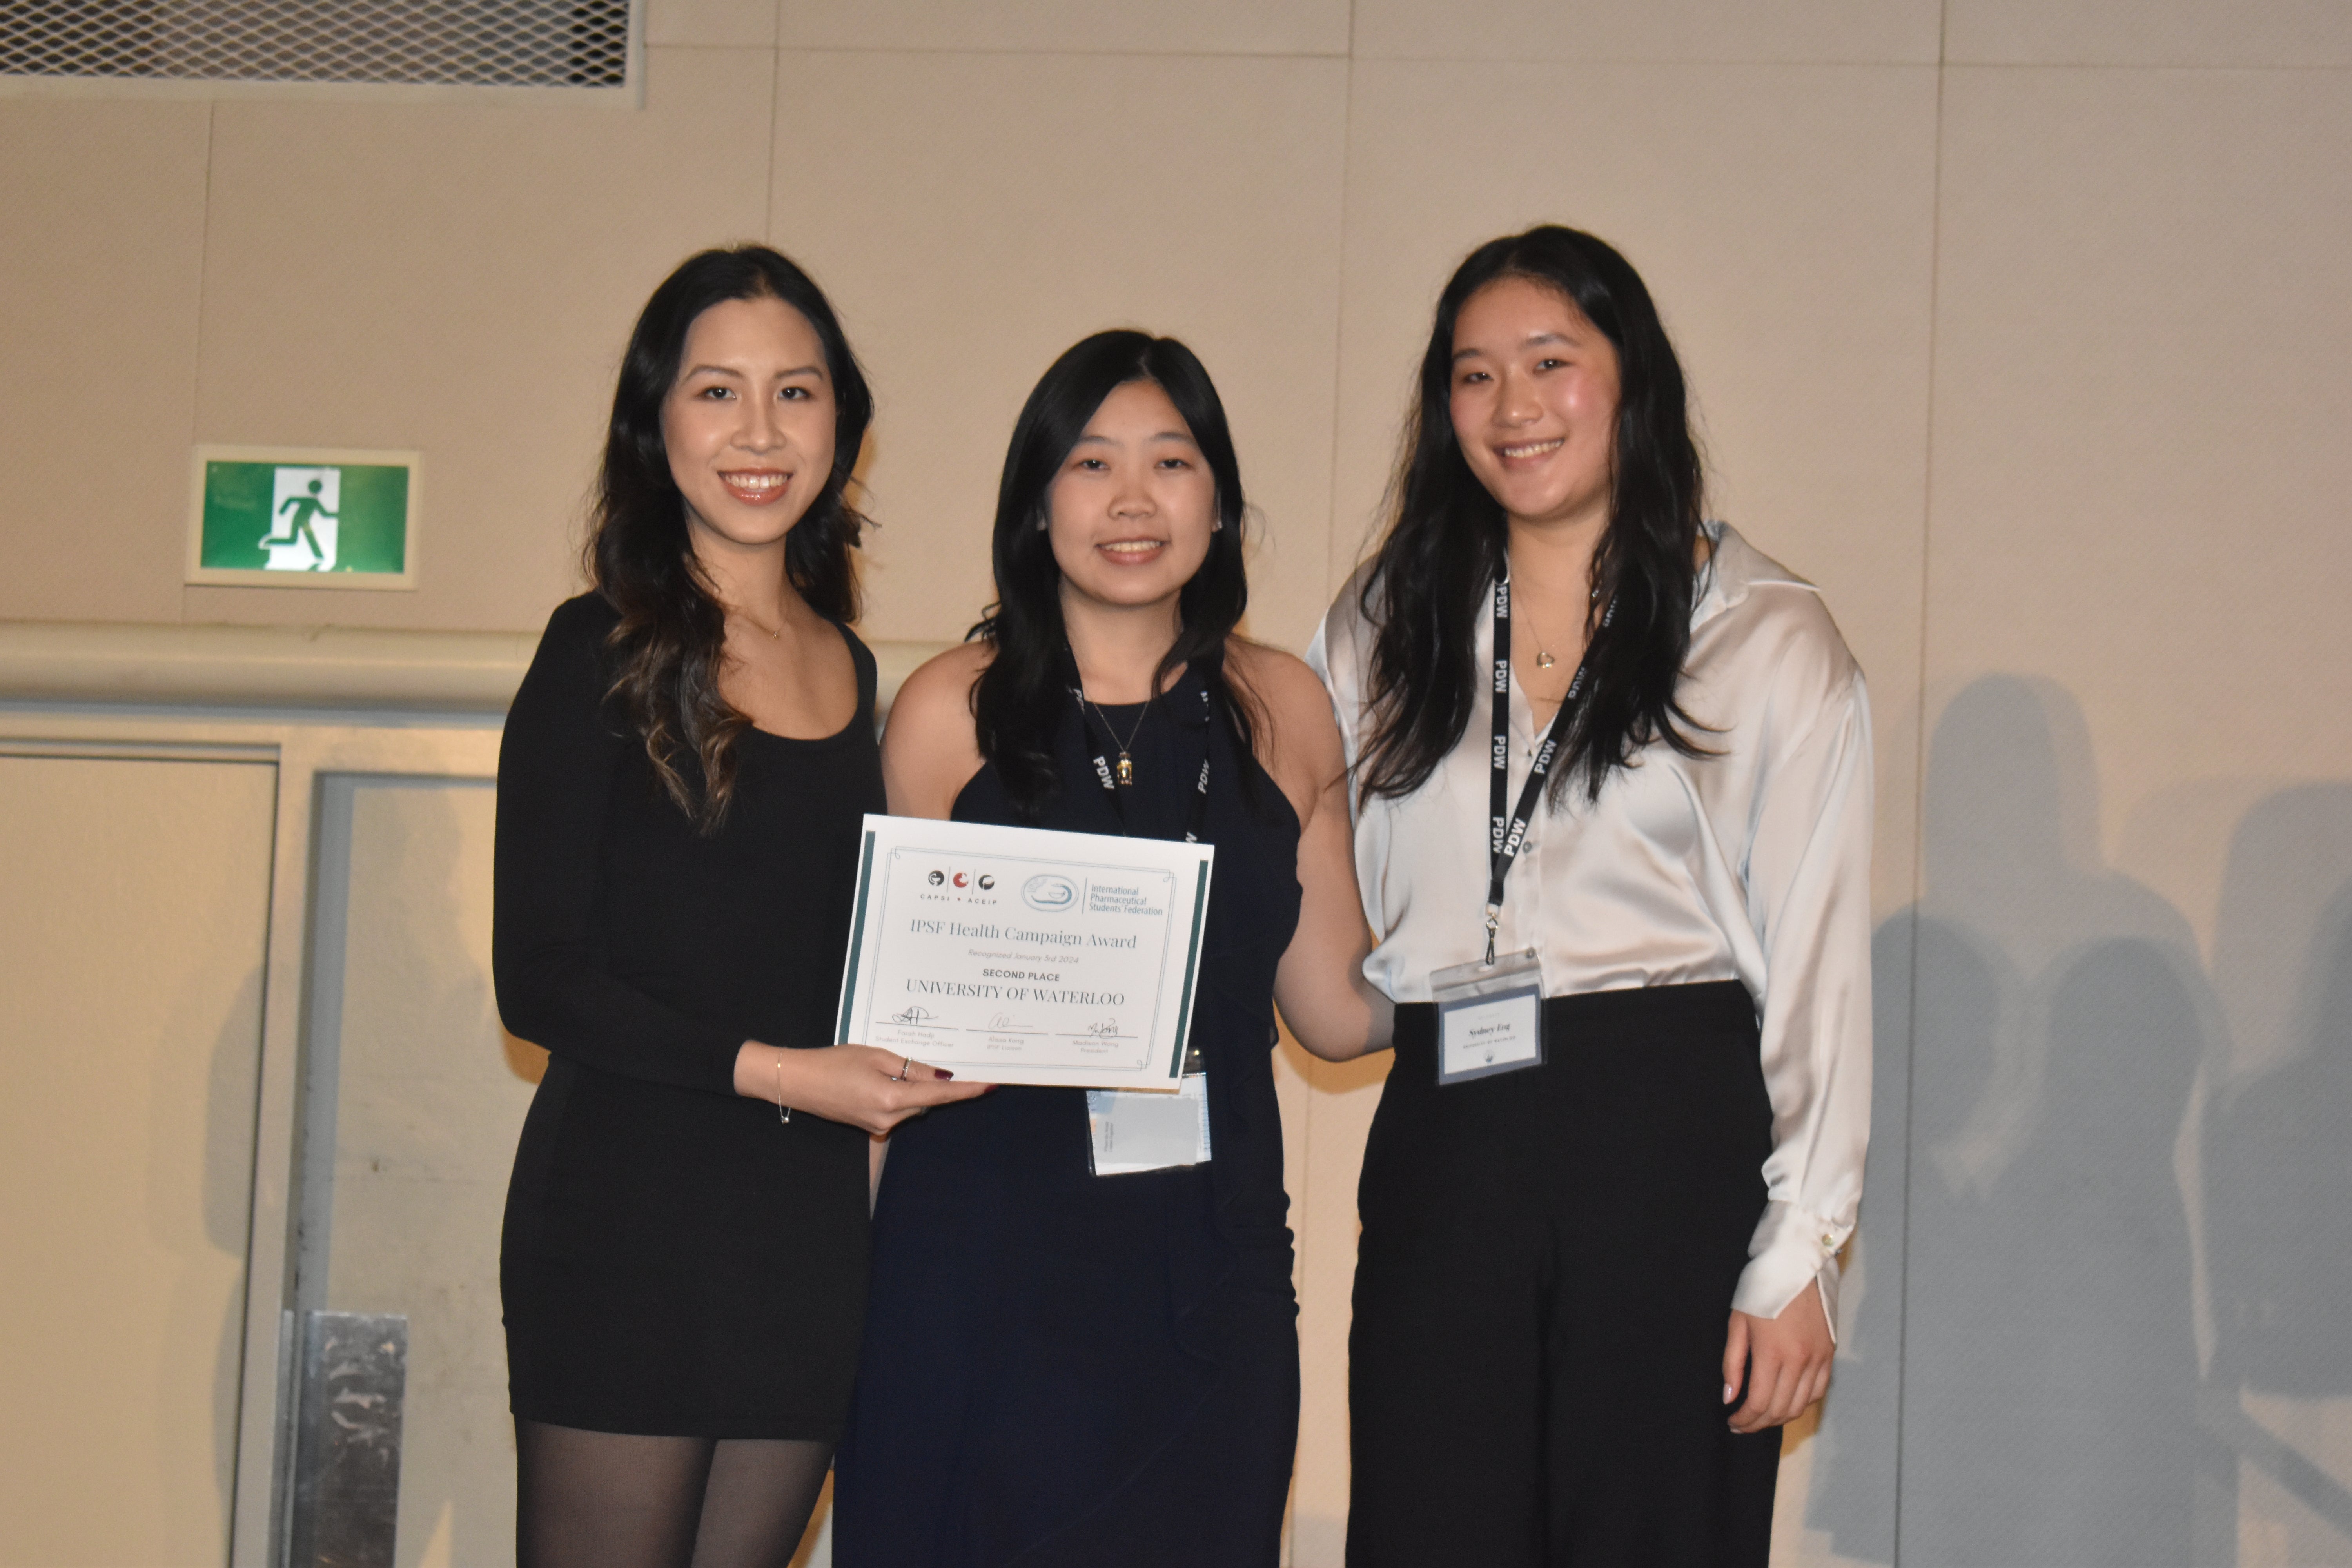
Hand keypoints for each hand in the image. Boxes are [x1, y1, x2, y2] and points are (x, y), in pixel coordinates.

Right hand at [733, 1041, 988, 1136]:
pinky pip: (897, 1109)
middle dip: (931, 1082)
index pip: (939, 1096)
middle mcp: (888, 1119)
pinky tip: (879, 1078)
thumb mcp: (875, 1056)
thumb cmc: (833, 1063)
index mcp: (891, 1099)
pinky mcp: (871, 1126)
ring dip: (912, 1087)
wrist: (798, 1082)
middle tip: (922, 1060)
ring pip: (912, 1105)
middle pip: (926, 1101)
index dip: (967, 1090)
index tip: (989, 1085)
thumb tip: (942, 1077)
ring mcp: (879, 1126)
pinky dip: (898, 1094)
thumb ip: (911, 1068)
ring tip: (885, 1066)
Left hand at [1722, 1279, 1833, 1433]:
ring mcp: (1818, 1358)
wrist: (1797, 1262)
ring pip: (1802, 1404)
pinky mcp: (1829, 1353)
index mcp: (1773, 1353)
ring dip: (1780, 1417)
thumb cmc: (1761, 1287)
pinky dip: (1802, 1402)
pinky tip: (1787, 1401)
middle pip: (1781, 1409)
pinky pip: (1818, 1390)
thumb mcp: (1737, 1322)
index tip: (1732, 1422)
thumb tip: (1730, 1397)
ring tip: (1761, 1417)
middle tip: (1743, 1424)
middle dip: (1759, 1423)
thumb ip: (1732, 1363)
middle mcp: (1800, 1360)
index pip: (1760, 1403)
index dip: (1745, 1419)